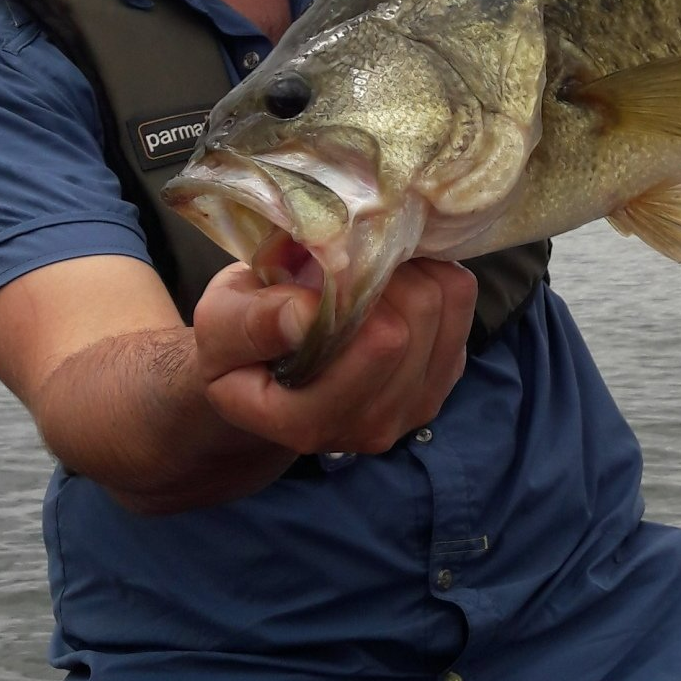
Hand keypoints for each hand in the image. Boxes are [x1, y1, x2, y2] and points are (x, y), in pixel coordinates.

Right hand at [191, 258, 477, 457]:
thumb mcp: (218, 328)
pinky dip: (432, 276)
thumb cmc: (237, 345)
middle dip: (386, 269)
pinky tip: (390, 281)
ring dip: (411, 270)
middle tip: (348, 253)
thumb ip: (253, 325)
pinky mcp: (441, 381)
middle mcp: (371, 427)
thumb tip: (308, 313)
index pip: (380, 341)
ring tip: (366, 266)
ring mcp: (413, 409)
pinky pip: (462, 306)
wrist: (263, 374)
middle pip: (418, 318)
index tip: (328, 256)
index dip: (361, 281)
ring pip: (448, 306)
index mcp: (308, 423)